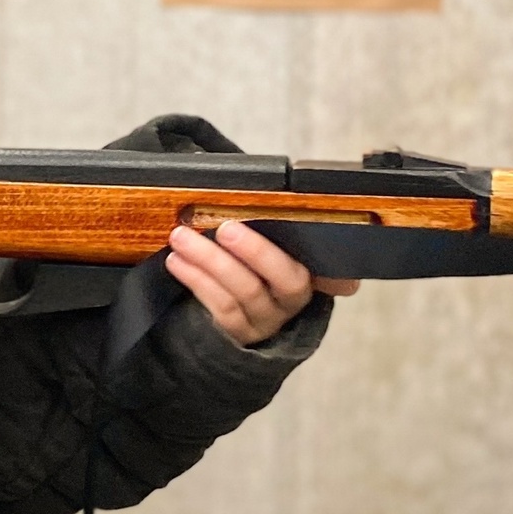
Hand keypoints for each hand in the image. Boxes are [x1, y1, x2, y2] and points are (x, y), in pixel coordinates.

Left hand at [165, 220, 359, 346]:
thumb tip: (264, 182)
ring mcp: (267, 318)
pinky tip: (177, 261)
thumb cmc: (245, 255)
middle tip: (226, 227)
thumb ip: (270, 219)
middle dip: (255, 250)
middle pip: (284, 276)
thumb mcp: (262, 235)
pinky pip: (220, 307)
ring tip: (182, 237)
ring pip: (245, 290)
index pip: (330, 268)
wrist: (220, 300)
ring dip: (211, 260)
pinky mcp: (239, 331)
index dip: (335, 269)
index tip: (321, 248)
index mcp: (310, 270)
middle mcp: (293, 298)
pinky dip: (196, 280)